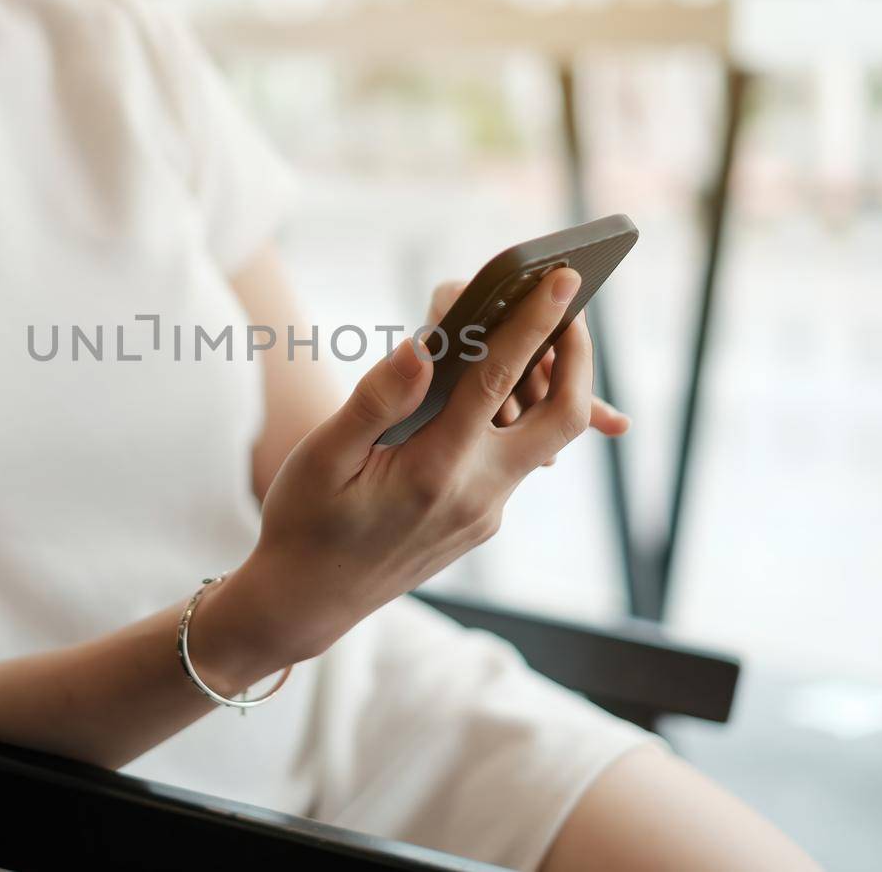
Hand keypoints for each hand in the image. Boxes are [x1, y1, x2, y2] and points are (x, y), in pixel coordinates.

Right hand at [240, 266, 602, 663]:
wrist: (309, 601)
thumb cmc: (305, 522)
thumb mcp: (322, 457)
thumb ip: (376, 400)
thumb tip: (423, 346)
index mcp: (433, 471)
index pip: (496, 382)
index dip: (532, 324)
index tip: (559, 280)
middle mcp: (475, 495)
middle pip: (561, 419)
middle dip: (576, 358)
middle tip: (562, 307)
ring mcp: (486, 513)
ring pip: (545, 441)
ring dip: (549, 388)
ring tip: (527, 338)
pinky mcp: (483, 520)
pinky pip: (517, 461)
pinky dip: (516, 419)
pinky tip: (489, 391)